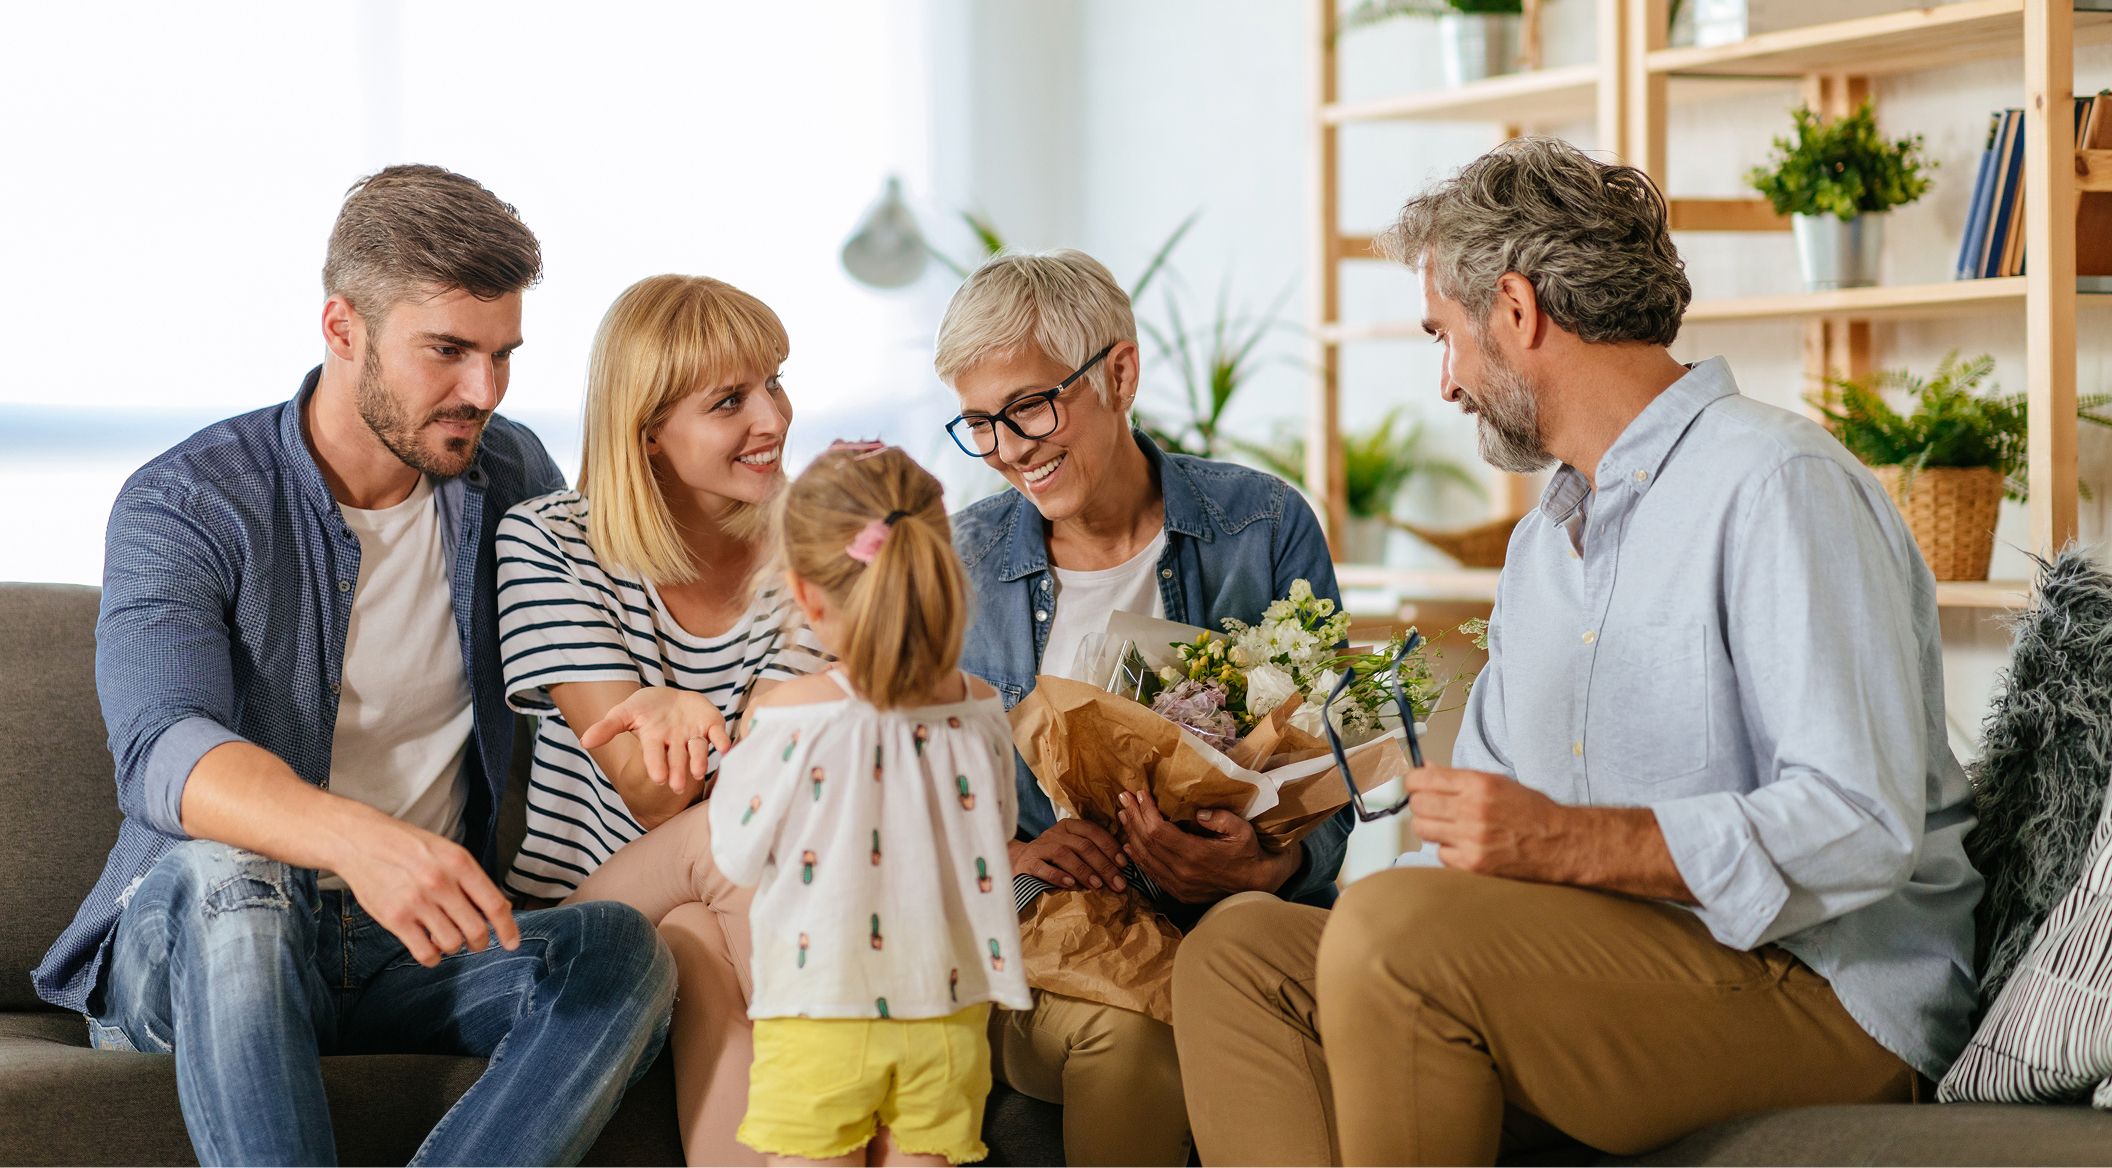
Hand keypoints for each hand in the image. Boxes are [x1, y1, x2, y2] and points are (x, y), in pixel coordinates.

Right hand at [332, 813, 519, 966]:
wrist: (362, 842)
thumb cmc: (409, 847)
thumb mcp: (447, 851)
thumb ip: (471, 878)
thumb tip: (498, 909)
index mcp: (459, 863)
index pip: (494, 905)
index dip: (508, 929)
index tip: (512, 943)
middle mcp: (441, 883)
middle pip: (476, 930)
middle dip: (480, 943)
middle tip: (475, 943)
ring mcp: (417, 901)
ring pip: (452, 944)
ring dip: (454, 947)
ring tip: (446, 937)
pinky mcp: (395, 918)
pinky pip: (424, 953)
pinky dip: (432, 957)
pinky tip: (429, 946)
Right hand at [579, 686, 730, 798]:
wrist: (668, 698)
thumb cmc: (644, 709)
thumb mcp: (623, 713)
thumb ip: (607, 728)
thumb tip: (584, 741)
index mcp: (654, 741)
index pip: (654, 756)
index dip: (656, 765)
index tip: (658, 778)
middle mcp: (676, 743)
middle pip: (677, 759)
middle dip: (678, 772)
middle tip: (679, 787)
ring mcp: (694, 735)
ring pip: (698, 751)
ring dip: (699, 761)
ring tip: (699, 772)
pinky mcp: (711, 725)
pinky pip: (718, 734)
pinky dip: (722, 741)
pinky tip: (726, 747)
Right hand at [1009, 819, 1128, 892]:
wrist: (1018, 862)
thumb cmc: (1053, 858)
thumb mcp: (1072, 849)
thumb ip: (1091, 852)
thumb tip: (1120, 866)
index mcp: (1069, 826)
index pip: (1093, 831)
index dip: (1110, 846)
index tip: (1123, 864)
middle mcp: (1055, 833)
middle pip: (1083, 845)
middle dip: (1103, 865)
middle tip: (1117, 883)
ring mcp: (1040, 847)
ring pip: (1064, 854)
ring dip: (1084, 870)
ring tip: (1097, 885)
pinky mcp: (1028, 863)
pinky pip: (1043, 868)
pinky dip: (1058, 875)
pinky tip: (1071, 884)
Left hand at [1116, 791, 1299, 903]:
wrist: (1255, 886)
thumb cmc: (1248, 853)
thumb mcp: (1242, 831)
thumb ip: (1221, 819)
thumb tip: (1198, 813)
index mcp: (1196, 854)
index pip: (1159, 831)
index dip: (1145, 812)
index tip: (1140, 794)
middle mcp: (1182, 872)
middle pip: (1147, 842)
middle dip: (1133, 818)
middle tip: (1124, 798)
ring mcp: (1178, 885)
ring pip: (1145, 858)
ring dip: (1131, 834)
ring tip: (1123, 815)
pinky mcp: (1177, 892)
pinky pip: (1151, 873)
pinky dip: (1138, 856)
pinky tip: (1129, 843)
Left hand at [1406, 766, 1693, 900]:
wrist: (1562, 843)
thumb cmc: (1534, 813)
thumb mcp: (1499, 782)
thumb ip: (1459, 778)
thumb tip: (1426, 771)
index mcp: (1479, 784)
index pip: (1423, 779)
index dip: (1413, 782)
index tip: (1415, 785)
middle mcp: (1473, 810)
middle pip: (1418, 804)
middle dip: (1421, 804)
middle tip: (1432, 807)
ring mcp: (1472, 839)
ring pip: (1423, 829)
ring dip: (1431, 827)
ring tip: (1449, 827)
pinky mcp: (1474, 864)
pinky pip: (1440, 854)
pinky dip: (1448, 851)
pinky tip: (1464, 845)